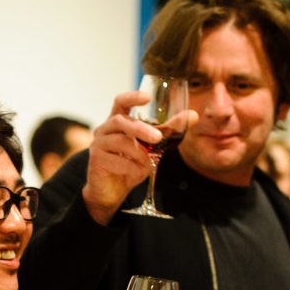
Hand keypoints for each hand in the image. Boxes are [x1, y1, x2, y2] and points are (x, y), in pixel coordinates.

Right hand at [81, 91, 198, 224]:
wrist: (111, 192)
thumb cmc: (130, 165)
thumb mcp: (152, 148)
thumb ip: (168, 131)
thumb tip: (193, 115)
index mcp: (118, 122)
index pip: (121, 102)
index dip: (132, 97)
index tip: (147, 98)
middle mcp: (105, 129)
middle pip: (121, 121)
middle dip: (141, 129)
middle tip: (157, 138)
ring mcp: (99, 144)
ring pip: (119, 142)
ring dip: (138, 153)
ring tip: (147, 162)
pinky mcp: (96, 159)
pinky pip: (115, 160)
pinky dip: (130, 167)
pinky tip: (135, 172)